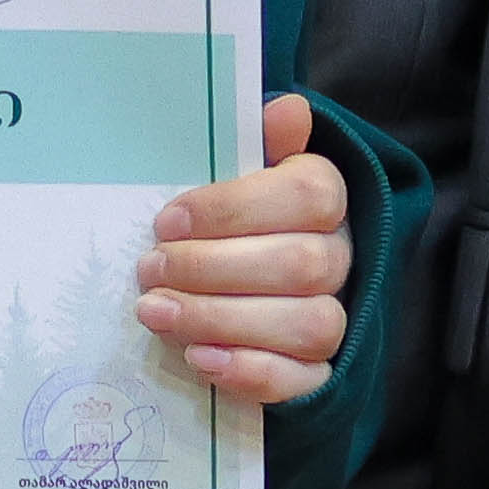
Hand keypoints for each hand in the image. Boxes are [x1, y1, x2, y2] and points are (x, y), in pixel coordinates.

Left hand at [140, 97, 354, 409]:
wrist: (241, 290)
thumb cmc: (230, 221)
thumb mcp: (235, 175)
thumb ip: (257, 143)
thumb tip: (287, 108)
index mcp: (323, 196)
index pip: (307, 195)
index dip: (233, 209)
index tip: (167, 221)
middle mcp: (340, 257)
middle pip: (301, 264)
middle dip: (212, 269)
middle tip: (148, 269)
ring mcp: (337, 318)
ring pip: (307, 324)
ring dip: (221, 319)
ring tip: (156, 312)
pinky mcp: (319, 373)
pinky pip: (303, 380)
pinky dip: (248, 371)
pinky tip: (197, 357)